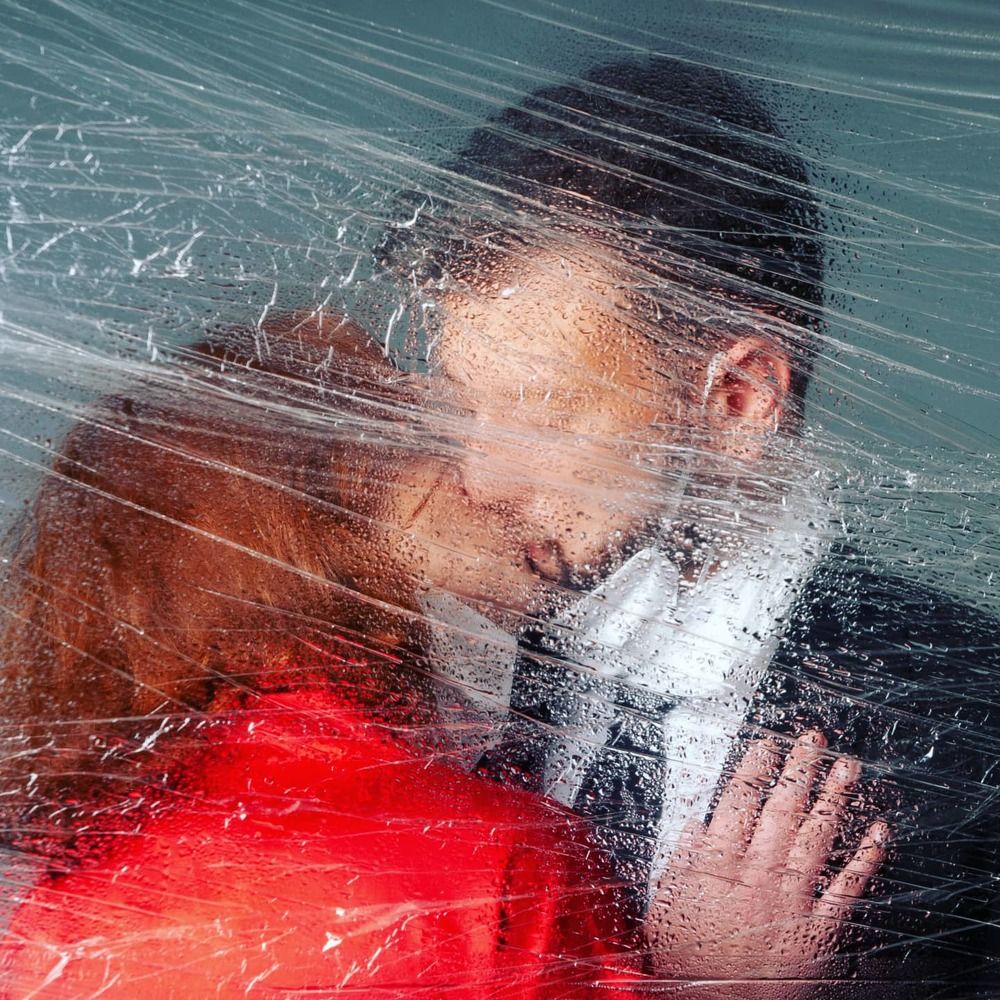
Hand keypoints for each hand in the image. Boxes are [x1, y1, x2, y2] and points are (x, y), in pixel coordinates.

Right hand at [646, 732, 886, 992]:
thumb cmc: (688, 959)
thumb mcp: (666, 903)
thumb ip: (681, 860)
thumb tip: (694, 824)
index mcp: (718, 862)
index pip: (740, 800)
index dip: (755, 766)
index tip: (768, 743)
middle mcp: (758, 871)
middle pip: (783, 807)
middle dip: (800, 768)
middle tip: (814, 739)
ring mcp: (792, 897)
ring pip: (818, 835)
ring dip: (835, 797)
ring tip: (847, 767)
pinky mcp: (820, 927)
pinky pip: (848, 886)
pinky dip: (866, 857)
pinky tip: (877, 831)